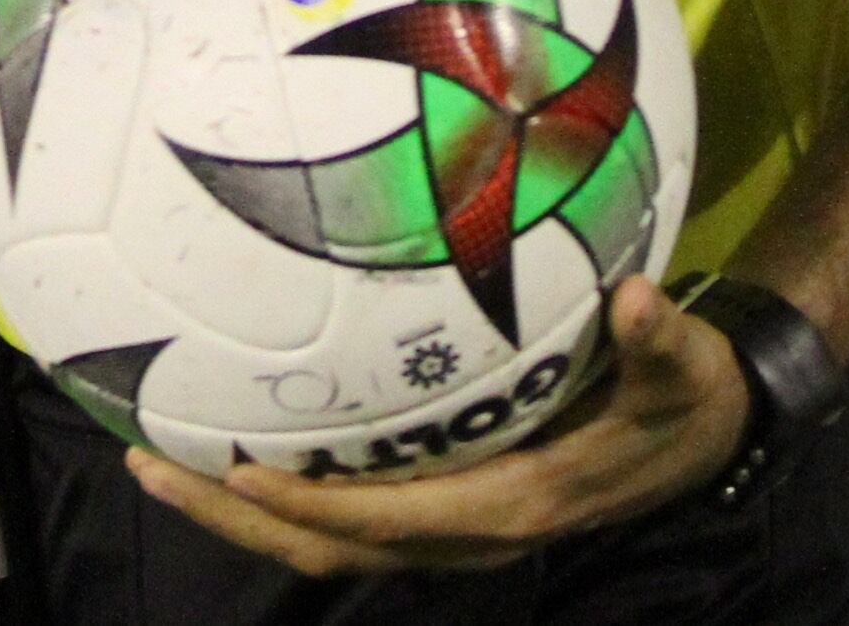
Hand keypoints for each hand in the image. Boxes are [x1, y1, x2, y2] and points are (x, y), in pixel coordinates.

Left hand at [122, 274, 750, 575]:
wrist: (703, 433)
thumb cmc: (684, 397)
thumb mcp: (683, 370)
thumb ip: (660, 340)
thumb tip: (638, 301)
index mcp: (515, 504)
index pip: (392, 520)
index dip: (312, 505)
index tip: (239, 472)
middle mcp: (471, 532)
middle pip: (332, 548)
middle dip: (235, 519)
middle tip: (146, 462)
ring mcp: (451, 528)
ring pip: (328, 543)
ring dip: (238, 514)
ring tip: (152, 457)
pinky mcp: (442, 507)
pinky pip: (346, 516)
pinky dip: (280, 495)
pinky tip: (222, 442)